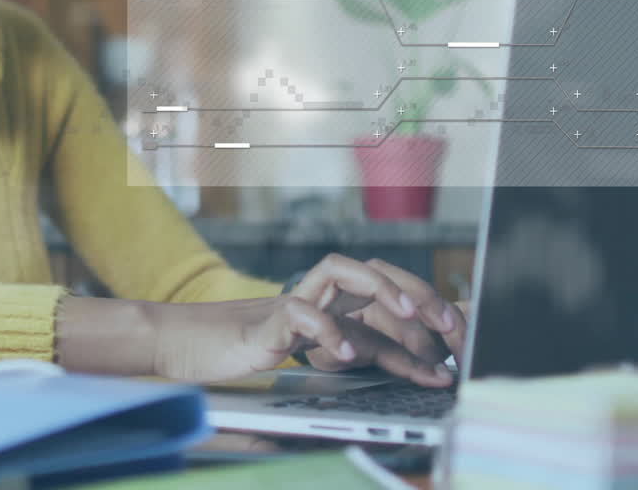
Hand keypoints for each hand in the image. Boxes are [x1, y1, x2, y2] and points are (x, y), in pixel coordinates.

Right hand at [148, 254, 457, 384]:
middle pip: (372, 273)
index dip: (426, 316)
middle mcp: (313, 298)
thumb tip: (401, 365)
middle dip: (419, 293)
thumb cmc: (240, 350)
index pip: (385, 298)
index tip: (458, 344)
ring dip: (381, 290)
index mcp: (329, 305)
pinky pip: (298, 313)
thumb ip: (347, 350)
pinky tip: (347, 354)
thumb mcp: (309, 356)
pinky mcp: (263, 323)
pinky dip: (325, 331)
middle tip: (451, 327)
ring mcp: (289, 305)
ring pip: (339, 272)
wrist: (179, 345)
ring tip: (412, 320)